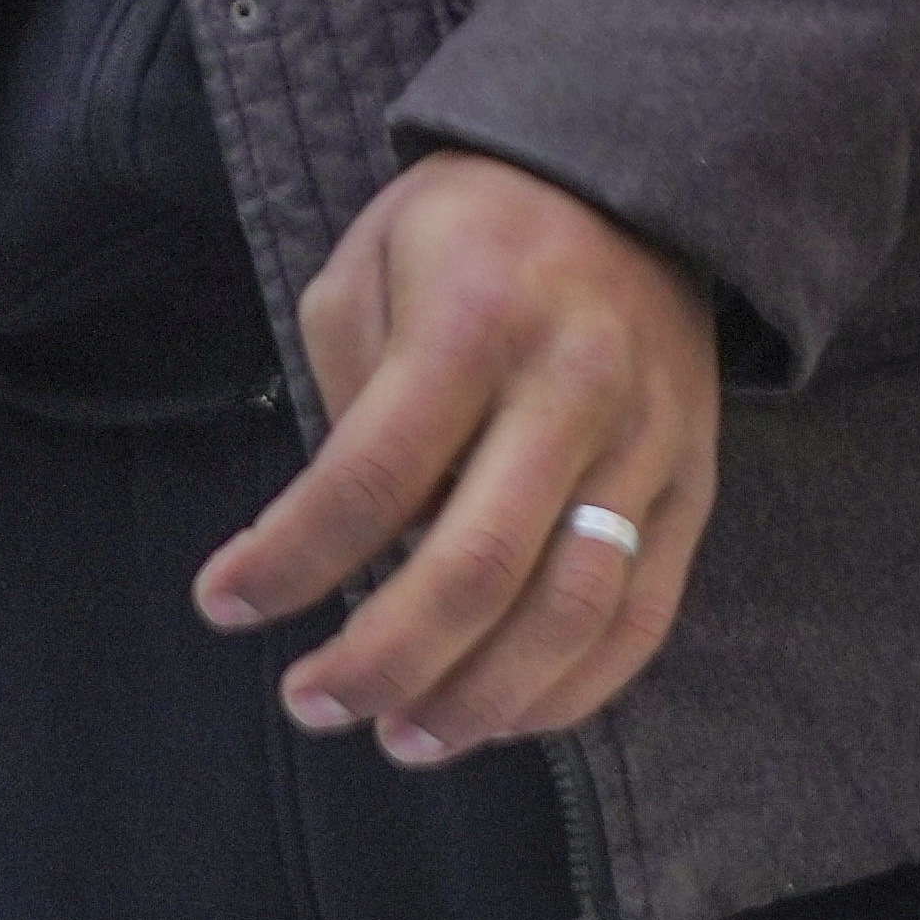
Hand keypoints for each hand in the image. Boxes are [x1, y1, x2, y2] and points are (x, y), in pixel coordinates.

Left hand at [194, 153, 718, 763]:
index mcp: (476, 322)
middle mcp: (575, 387)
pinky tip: (495, 718)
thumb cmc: (468, 234)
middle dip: (382, 661)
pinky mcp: (696, 488)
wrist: (633, 181)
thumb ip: (345, 395)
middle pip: (477, 568)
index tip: (223, 605)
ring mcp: (650, 444)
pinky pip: (640, 618)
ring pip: (570, 612)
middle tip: (311, 703)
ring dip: (476, 700)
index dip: (289, 561)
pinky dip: (567, 690)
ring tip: (401, 738)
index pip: (370, 477)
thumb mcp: (369, 266)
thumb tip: (334, 542)